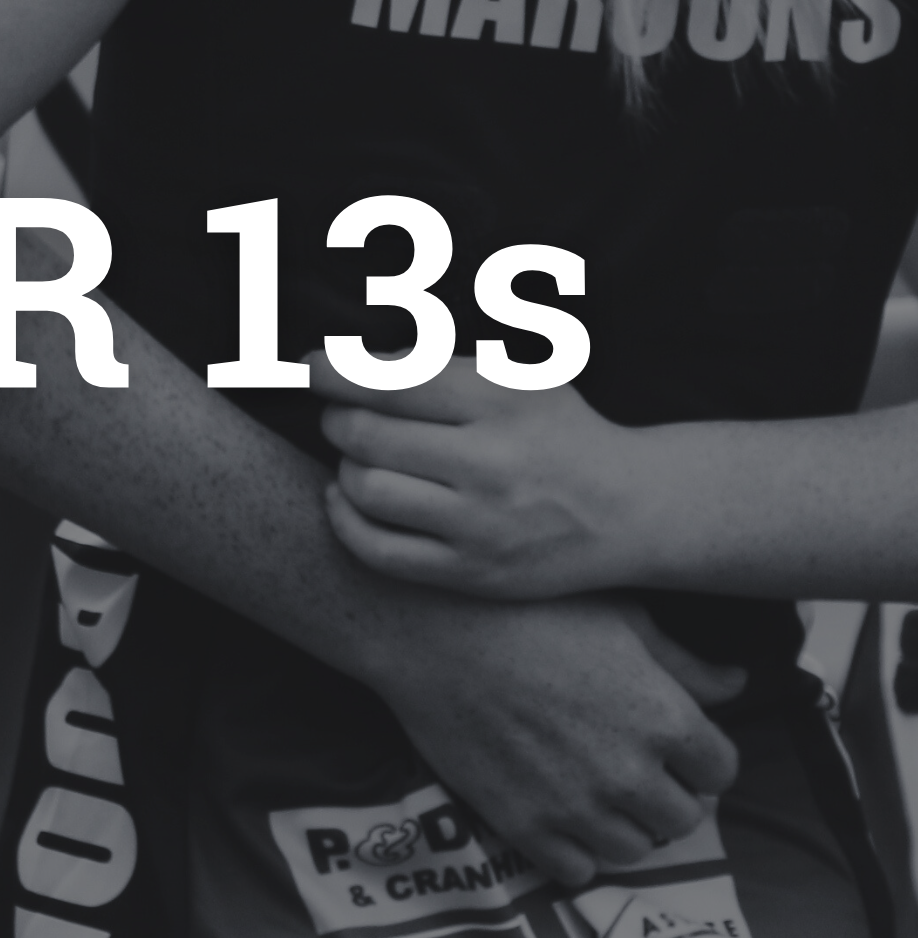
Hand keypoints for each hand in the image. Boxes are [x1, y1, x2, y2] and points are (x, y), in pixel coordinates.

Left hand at [312, 352, 655, 599]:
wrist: (631, 510)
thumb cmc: (559, 433)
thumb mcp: (515, 381)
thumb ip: (437, 369)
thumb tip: (349, 364)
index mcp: (503, 402)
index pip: (391, 381)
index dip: (333, 372)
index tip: (308, 368)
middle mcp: (492, 464)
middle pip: (367, 435)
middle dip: (336, 417)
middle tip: (337, 413)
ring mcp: (482, 525)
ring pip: (367, 490)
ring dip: (344, 466)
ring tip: (357, 455)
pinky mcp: (473, 573)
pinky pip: (379, 550)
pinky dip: (345, 518)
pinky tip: (345, 496)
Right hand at [358, 593, 742, 889]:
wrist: (429, 631)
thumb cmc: (525, 610)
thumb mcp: (618, 617)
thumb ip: (682, 661)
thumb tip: (734, 683)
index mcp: (664, 717)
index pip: (721, 770)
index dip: (702, 756)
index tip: (677, 743)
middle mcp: (630, 773)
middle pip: (682, 818)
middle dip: (668, 794)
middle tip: (637, 768)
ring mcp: (575, 806)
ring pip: (632, 849)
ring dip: (624, 825)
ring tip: (598, 793)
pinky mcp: (523, 825)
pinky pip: (575, 870)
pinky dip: (576, 851)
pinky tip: (560, 814)